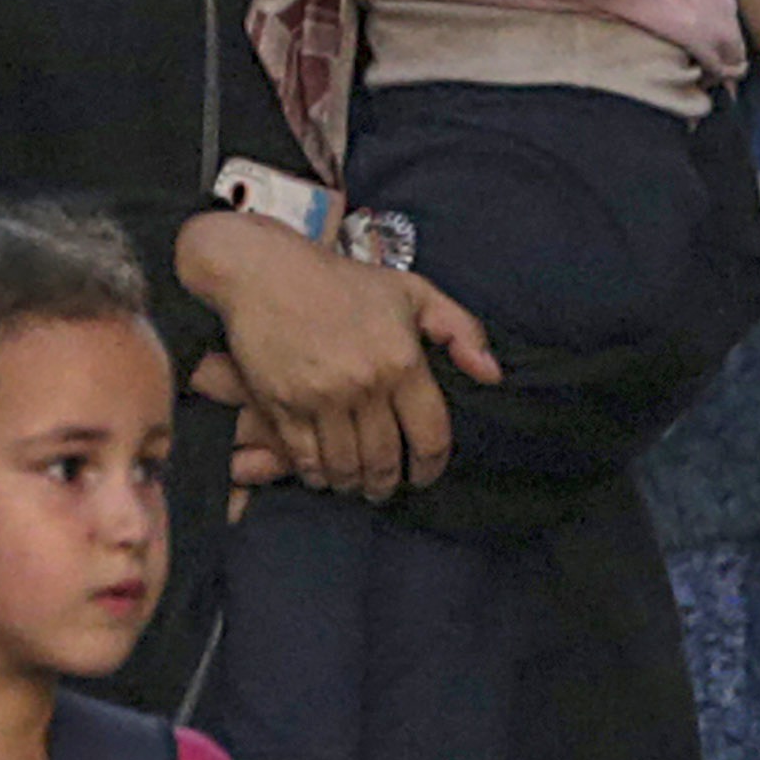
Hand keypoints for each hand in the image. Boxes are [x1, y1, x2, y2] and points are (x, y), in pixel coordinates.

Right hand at [180, 213, 500, 504]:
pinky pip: (305, 460)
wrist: (266, 272)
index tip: (423, 476)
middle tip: (384, 487)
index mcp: (403, 361)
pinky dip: (317, 475)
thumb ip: (460, 330)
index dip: (431, 468)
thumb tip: (492, 375)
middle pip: (385, 461)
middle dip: (387, 484)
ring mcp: (321, 398)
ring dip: (352, 483)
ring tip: (354, 483)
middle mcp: (365, 385)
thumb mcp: (412, 291)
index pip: (430, 437)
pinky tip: (322, 473)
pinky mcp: (282, 406)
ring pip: (345, 467)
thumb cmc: (344, 282)